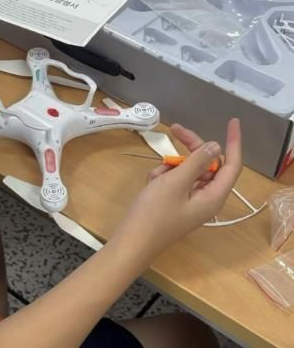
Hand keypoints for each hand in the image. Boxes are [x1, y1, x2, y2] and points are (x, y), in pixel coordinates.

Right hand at [113, 119, 242, 257]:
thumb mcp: (175, 182)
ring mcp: (189, 202)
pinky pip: (175, 182)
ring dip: (171, 167)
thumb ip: (196, 162)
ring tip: (155, 177)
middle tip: (174, 130)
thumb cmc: (154, 213)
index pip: (231, 165)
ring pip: (187, 171)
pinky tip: (150, 184)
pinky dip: (162, 178)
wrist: (131, 241)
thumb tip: (214, 146)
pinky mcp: (175, 203)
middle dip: (190, 148)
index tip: (232, 122)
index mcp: (213, 196)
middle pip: (206, 164)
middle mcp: (206, 198)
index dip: (233, 142)